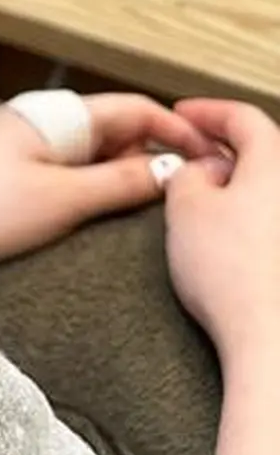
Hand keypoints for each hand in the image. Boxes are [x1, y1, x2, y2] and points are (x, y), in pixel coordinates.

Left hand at [0, 92, 207, 261]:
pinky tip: (112, 207)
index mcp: (56, 116)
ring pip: (98, 152)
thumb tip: (170, 171)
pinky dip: (102, 184)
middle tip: (187, 188)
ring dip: (129, 171)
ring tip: (156, 203)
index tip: (205, 158)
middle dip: (155, 152)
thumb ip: (120, 184)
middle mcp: (45, 123)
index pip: (132, 108)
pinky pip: (75, 170)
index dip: (174, 129)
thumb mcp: (62, 198)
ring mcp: (31, 147)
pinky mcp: (19, 173)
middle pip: (118, 129)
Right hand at [163, 98, 279, 368]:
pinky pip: (275, 222)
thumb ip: (189, 174)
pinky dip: (258, 218)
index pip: (244, 118)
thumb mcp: (185, 208)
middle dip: (228, 150)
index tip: (183, 115)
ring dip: (244, 186)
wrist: (272, 342)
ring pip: (272, 190)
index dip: (209, 112)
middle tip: (193, 158)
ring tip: (209, 203)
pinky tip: (233, 241)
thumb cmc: (233, 274)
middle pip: (267, 152)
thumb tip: (205, 170)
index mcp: (276, 164)